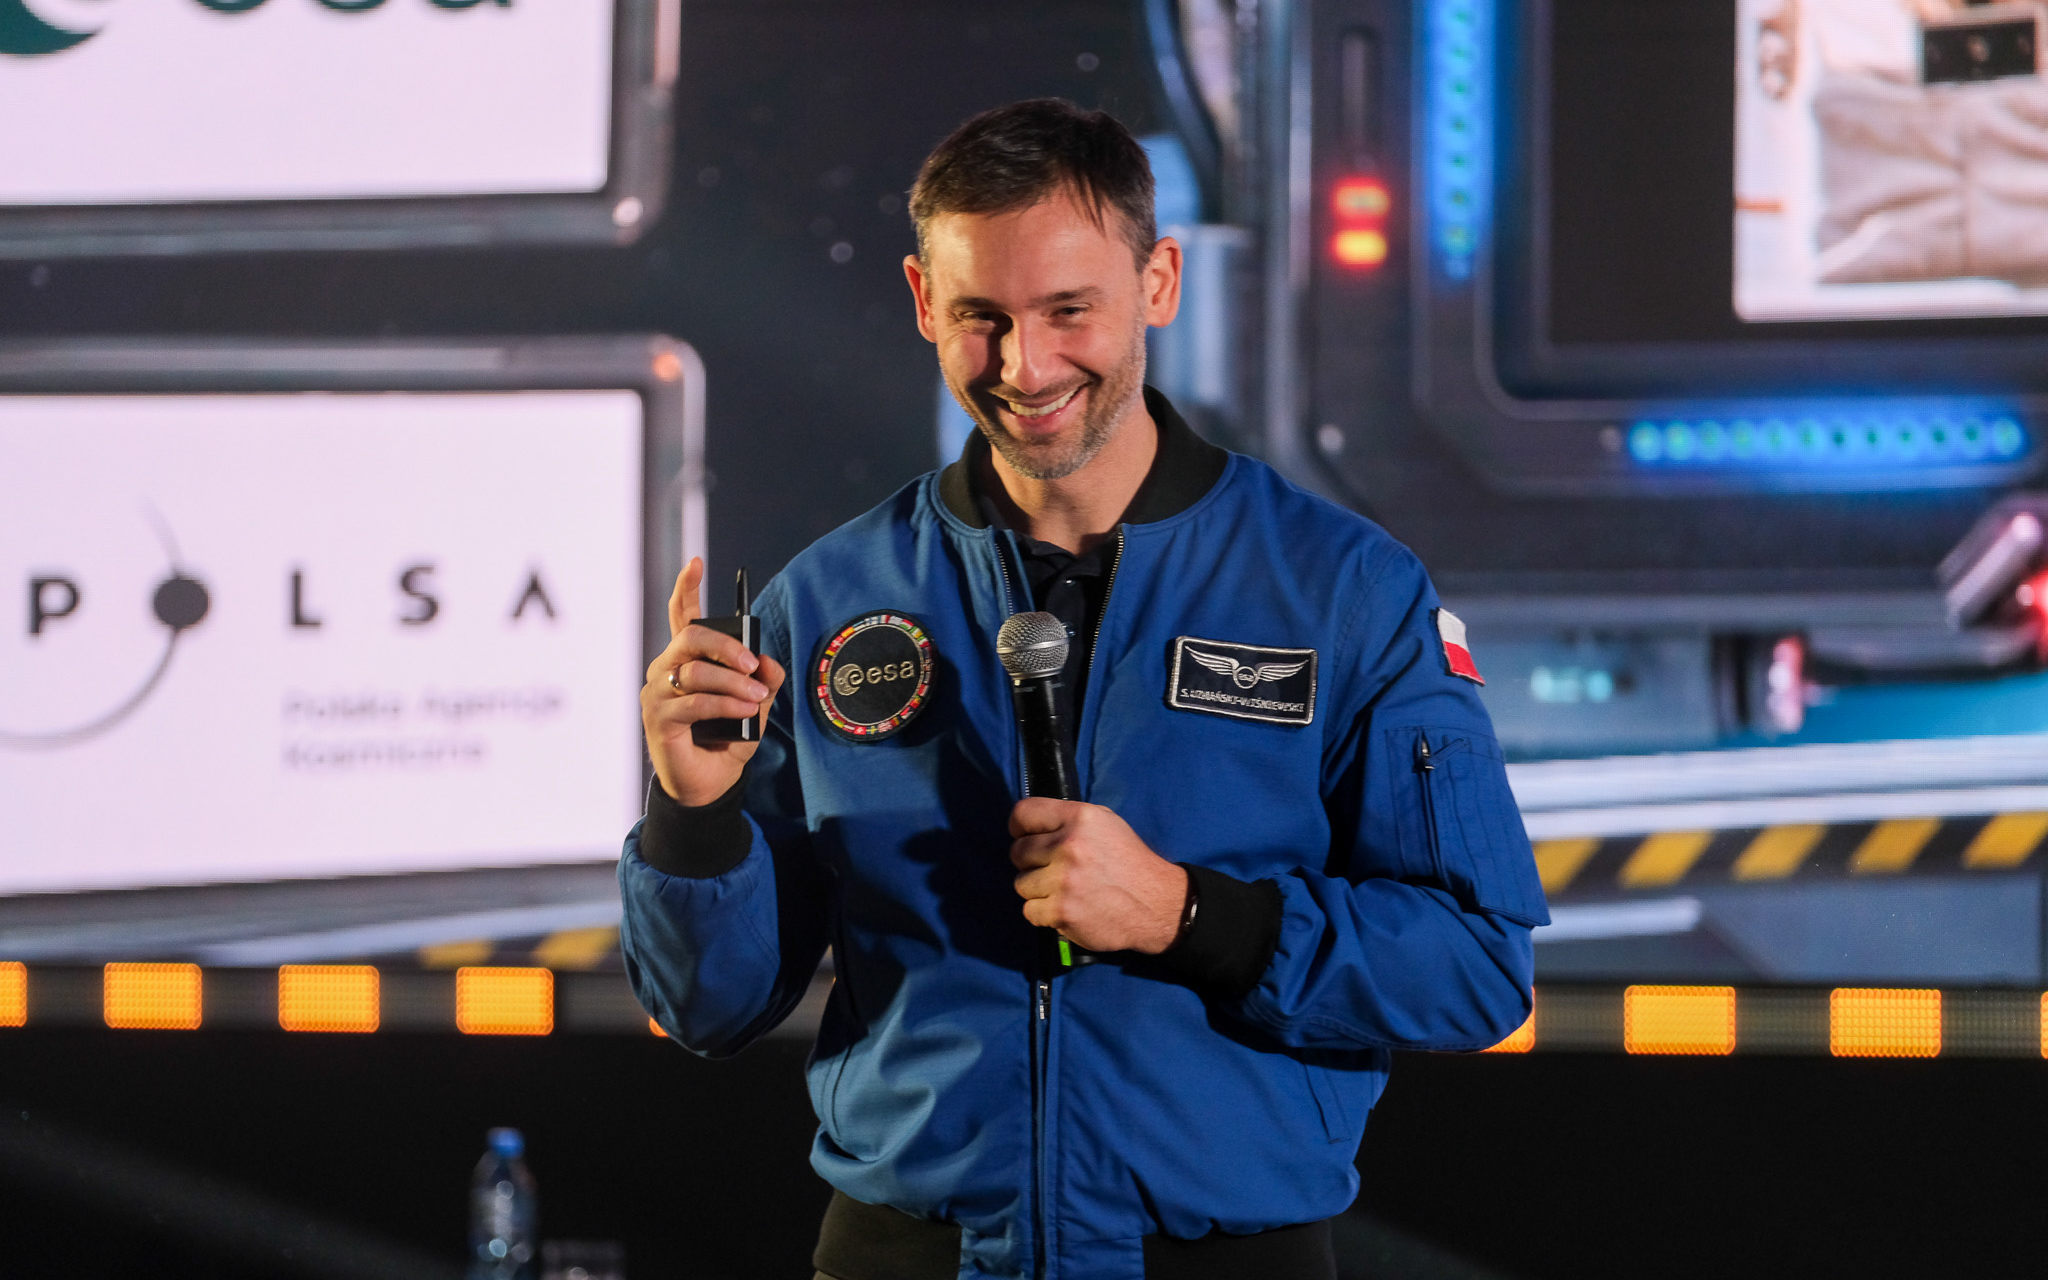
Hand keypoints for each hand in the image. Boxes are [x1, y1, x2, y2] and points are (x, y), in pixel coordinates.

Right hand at [641, 557, 786, 806]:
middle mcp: (665, 671)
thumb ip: (763, 680)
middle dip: (728, 646)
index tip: (696, 562)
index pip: (680, 616)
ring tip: (755, 695)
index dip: (686, 587)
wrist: (709, 785)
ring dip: (733, 682)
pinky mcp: (658, 719)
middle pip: (690, 638)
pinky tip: (744, 708)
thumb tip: (768, 661)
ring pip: (696, 671)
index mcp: (686, 661)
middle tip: (754, 664)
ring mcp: (657, 694)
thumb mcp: (754, 705)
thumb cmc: (726, 741)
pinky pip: (695, 701)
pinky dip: (725, 702)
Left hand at [1009, 799, 1188, 953]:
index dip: (1018, 827)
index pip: (1023, 813)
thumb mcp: (1106, 824)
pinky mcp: (1061, 912)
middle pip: (1017, 852)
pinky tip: (1065, 908)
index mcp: (1079, 818)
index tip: (1023, 836)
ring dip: (1037, 890)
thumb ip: (1069, 820)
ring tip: (1063, 891)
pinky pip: (1029, 911)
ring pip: (1021, 884)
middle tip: (1050, 869)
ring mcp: (1063, 881)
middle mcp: (1068, 846)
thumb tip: (1031, 826)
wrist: (1156, 904)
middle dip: (1030, 862)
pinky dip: (1044, 913)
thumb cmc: (1129, 862)